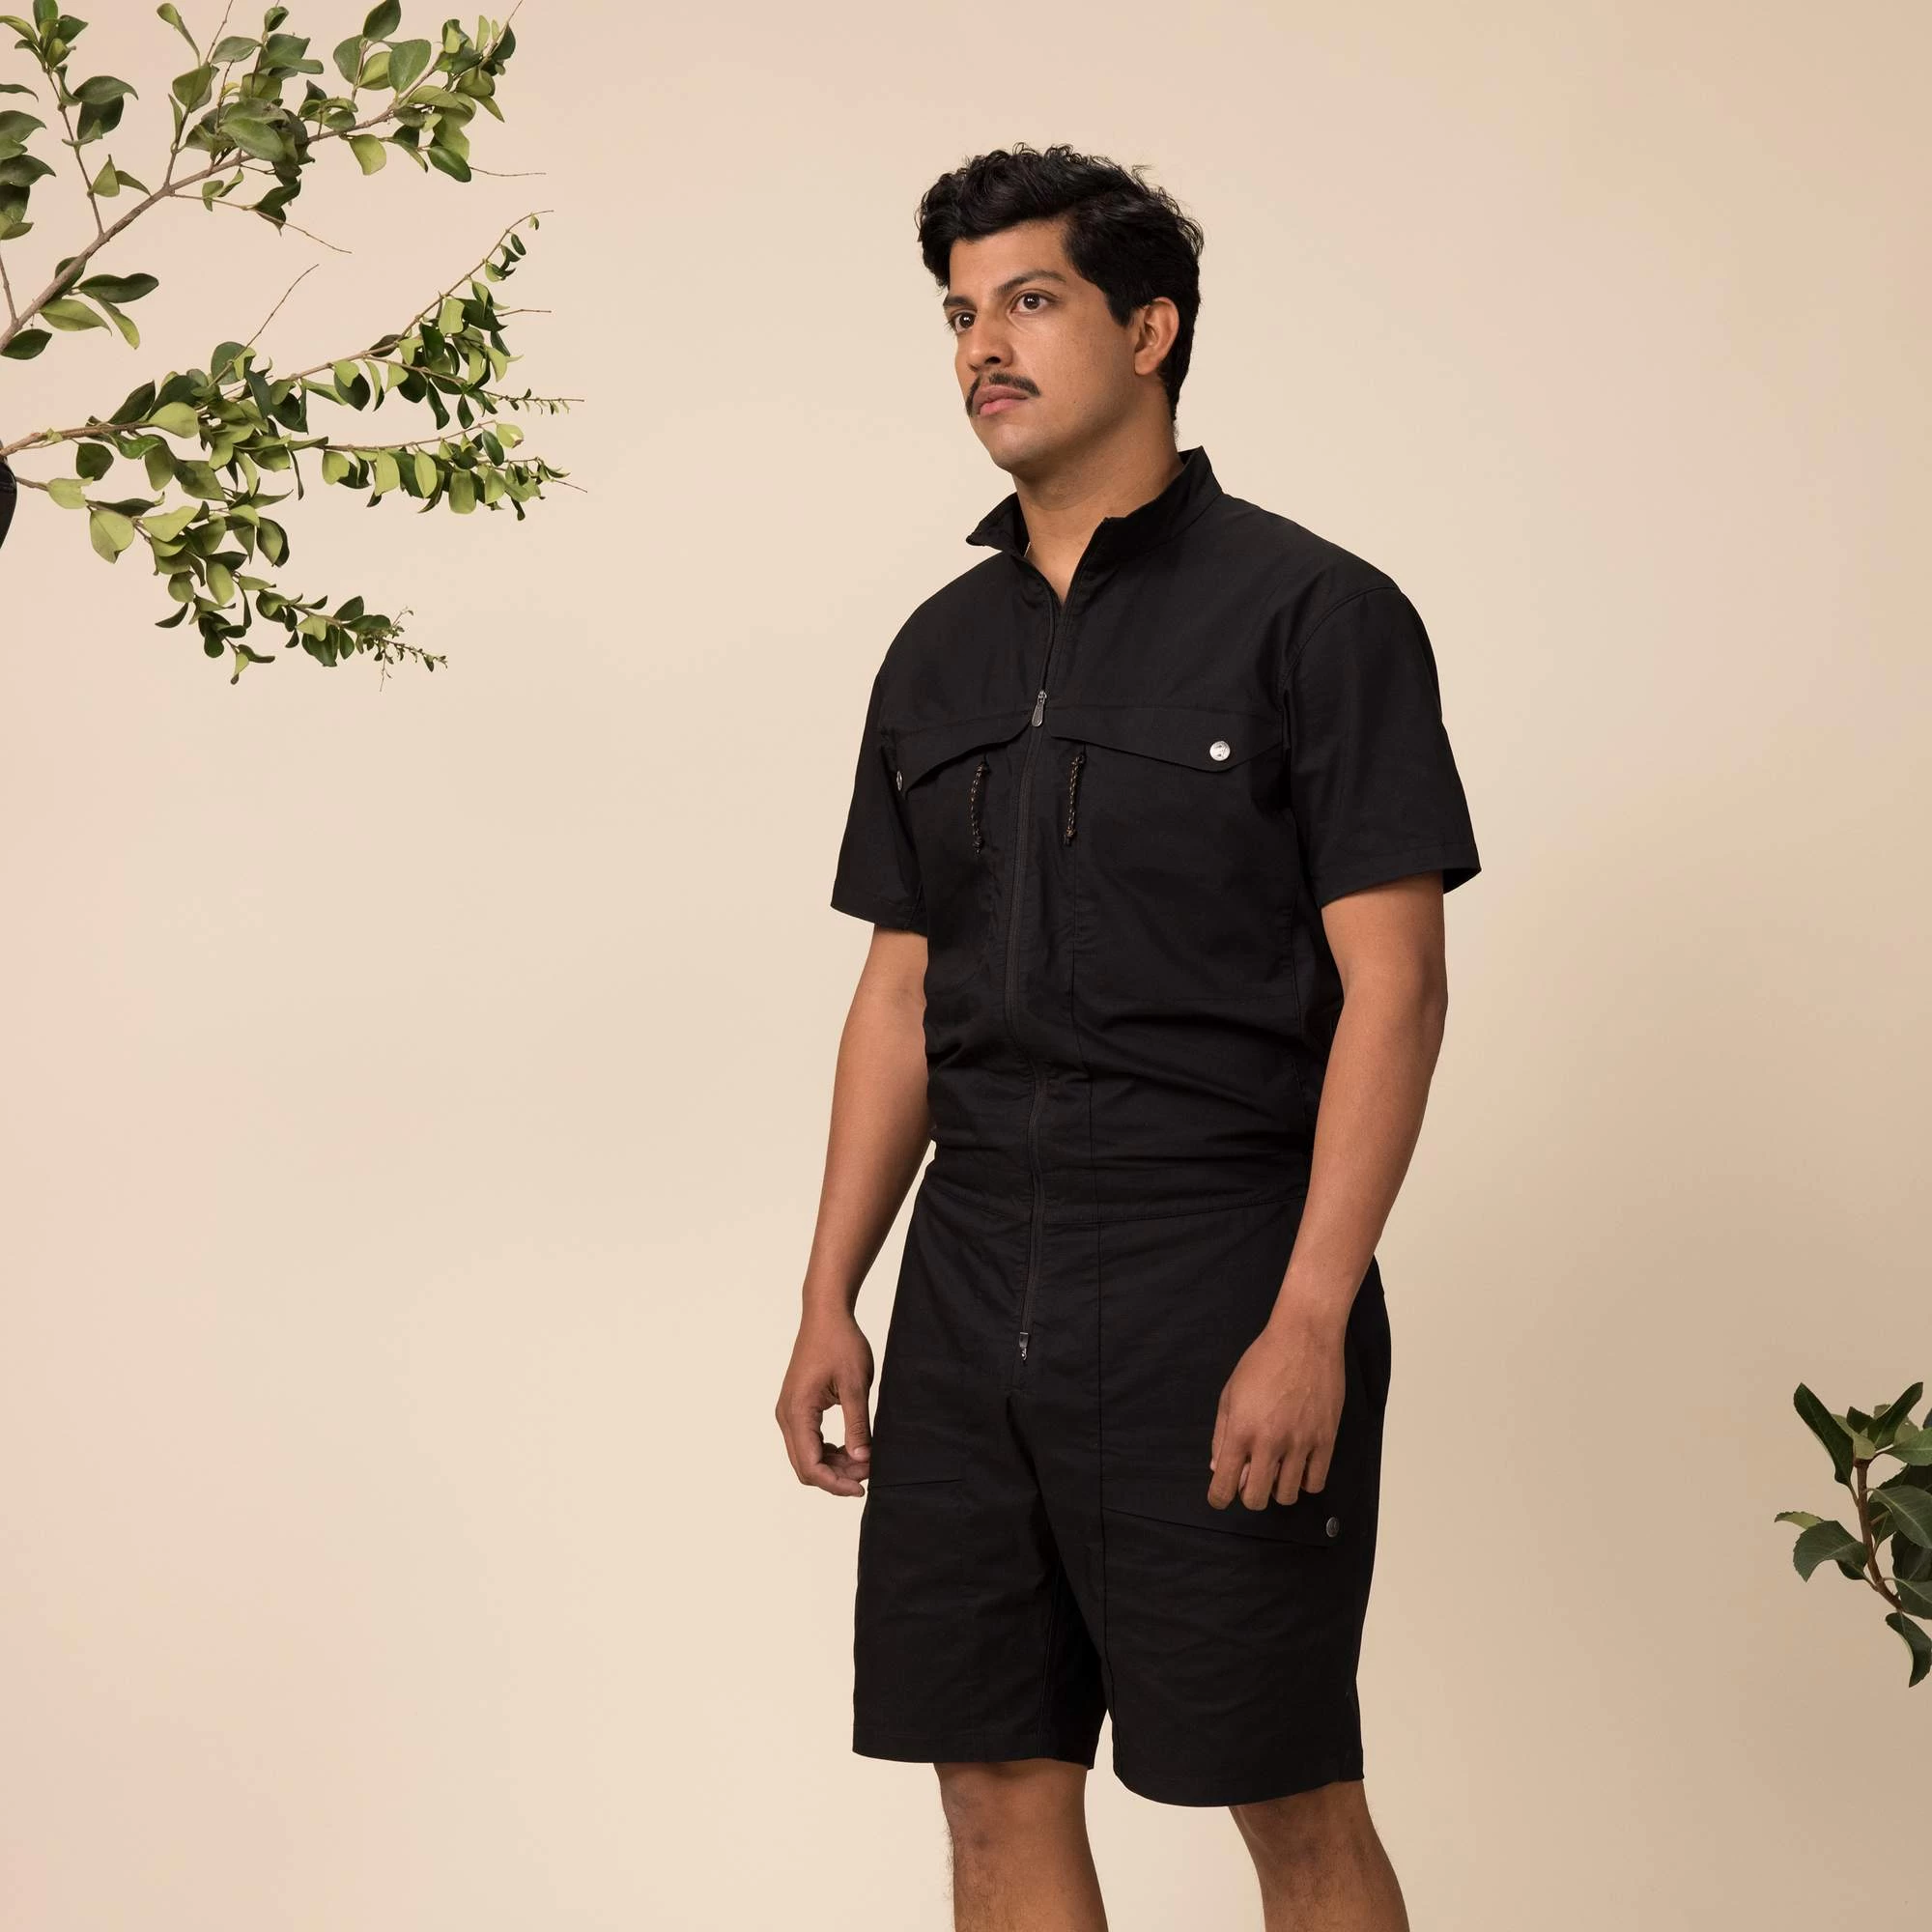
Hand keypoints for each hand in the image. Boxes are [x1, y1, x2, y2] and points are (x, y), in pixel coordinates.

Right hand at [775, 1312, 875, 1496]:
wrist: (826, 1315)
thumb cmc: (840, 1343)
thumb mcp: (855, 1385)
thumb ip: (857, 1425)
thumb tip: (862, 1460)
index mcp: (798, 1411)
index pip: (810, 1465)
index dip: (835, 1483)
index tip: (862, 1487)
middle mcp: (787, 1415)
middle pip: (805, 1466)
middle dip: (836, 1477)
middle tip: (867, 1473)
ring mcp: (789, 1412)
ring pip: (806, 1456)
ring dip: (833, 1465)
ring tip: (864, 1460)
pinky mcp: (796, 1408)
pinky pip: (807, 1442)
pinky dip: (828, 1451)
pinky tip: (851, 1448)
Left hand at [1206, 1313, 1345, 1510]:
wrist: (1304, 1339)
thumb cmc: (1263, 1360)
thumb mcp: (1230, 1393)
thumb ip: (1221, 1434)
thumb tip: (1219, 1467)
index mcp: (1241, 1430)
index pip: (1224, 1486)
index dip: (1219, 1498)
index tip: (1221, 1495)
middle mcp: (1269, 1442)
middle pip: (1256, 1499)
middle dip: (1249, 1496)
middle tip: (1251, 1479)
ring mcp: (1300, 1443)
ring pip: (1288, 1496)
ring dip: (1278, 1489)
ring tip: (1277, 1469)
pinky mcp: (1326, 1440)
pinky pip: (1316, 1482)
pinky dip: (1305, 1481)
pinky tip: (1299, 1465)